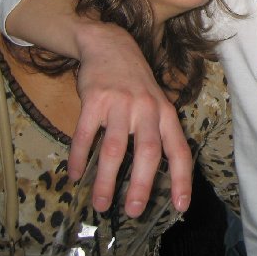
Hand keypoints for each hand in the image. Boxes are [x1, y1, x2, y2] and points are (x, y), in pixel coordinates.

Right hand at [68, 21, 192, 216]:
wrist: (110, 45)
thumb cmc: (135, 83)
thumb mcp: (156, 103)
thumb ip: (157, 133)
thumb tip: (152, 176)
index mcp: (166, 113)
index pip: (178, 149)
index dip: (182, 178)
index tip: (181, 205)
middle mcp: (147, 109)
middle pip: (148, 151)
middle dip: (141, 184)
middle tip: (134, 211)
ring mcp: (120, 103)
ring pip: (114, 148)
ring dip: (106, 179)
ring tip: (101, 204)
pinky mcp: (95, 99)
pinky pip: (85, 134)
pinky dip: (79, 156)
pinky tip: (74, 174)